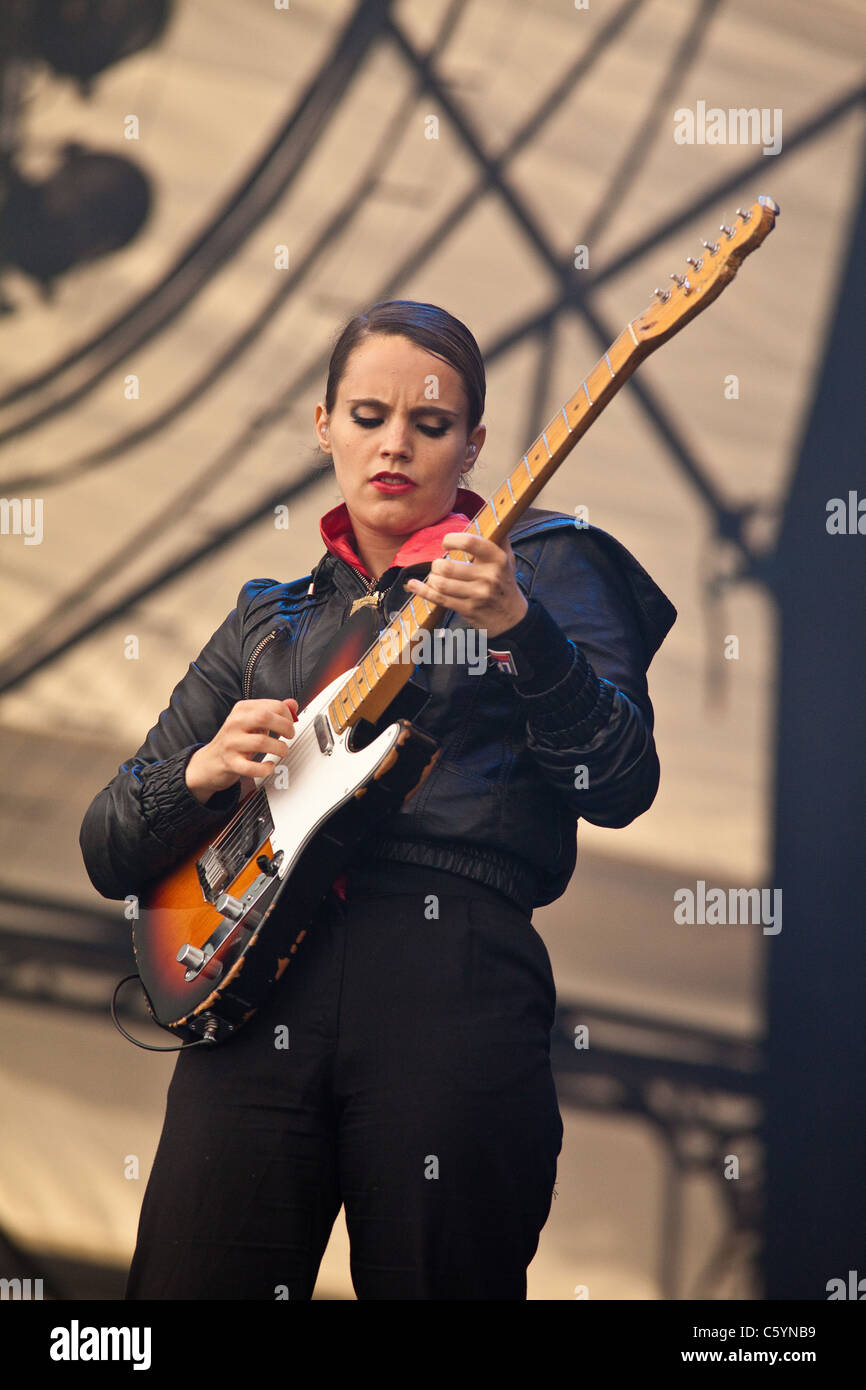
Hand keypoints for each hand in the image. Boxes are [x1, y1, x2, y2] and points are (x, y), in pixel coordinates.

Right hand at [186, 698, 298, 803]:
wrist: (210, 761)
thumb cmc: (235, 740)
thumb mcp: (252, 721)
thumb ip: (273, 711)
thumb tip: (292, 704)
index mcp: (242, 709)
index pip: (272, 705)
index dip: (288, 716)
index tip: (290, 724)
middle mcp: (235, 723)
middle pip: (265, 718)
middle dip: (285, 727)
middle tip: (290, 736)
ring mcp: (231, 743)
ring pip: (261, 742)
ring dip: (279, 748)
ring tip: (282, 751)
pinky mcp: (230, 763)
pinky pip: (251, 767)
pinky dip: (265, 768)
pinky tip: (269, 766)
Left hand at [404, 532, 527, 638]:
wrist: (511, 617)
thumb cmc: (504, 582)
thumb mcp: (507, 557)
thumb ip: (497, 536)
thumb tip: (489, 510)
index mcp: (497, 558)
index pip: (470, 542)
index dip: (451, 539)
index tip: (446, 542)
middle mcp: (488, 576)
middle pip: (448, 567)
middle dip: (437, 565)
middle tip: (439, 565)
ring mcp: (477, 595)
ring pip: (441, 584)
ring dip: (432, 578)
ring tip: (436, 576)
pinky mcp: (467, 609)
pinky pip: (439, 599)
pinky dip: (422, 590)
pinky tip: (413, 584)